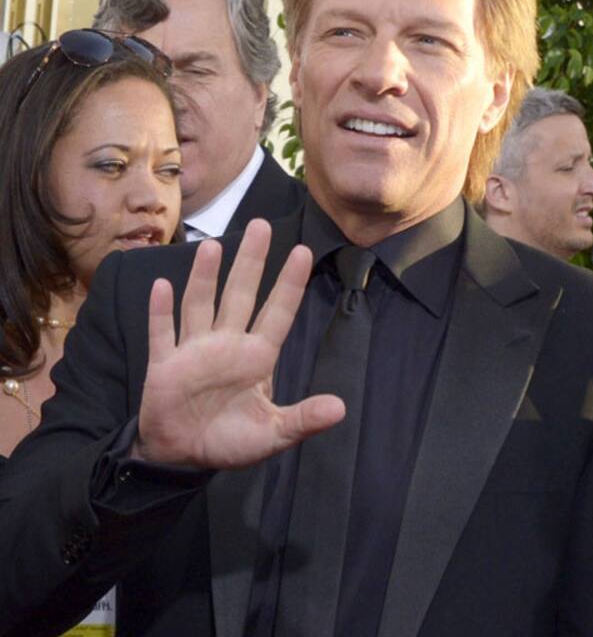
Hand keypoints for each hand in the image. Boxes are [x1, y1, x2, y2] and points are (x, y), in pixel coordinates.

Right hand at [133, 219, 343, 468]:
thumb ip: (303, 419)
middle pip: (241, 295)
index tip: (302, 252)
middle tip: (261, 225)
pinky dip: (161, 312)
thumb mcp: (272, 435)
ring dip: (204, 277)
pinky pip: (162, 333)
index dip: (289, 284)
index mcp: (257, 358)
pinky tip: (161, 286)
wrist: (183, 458)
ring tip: (212, 246)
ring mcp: (194, 351)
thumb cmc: (230, 441)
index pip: (277, 312)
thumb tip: (341, 409)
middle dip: (251, 262)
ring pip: (201, 304)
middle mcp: (227, 345)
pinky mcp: (164, 365)